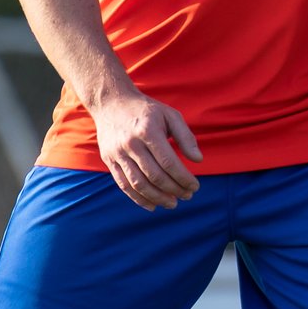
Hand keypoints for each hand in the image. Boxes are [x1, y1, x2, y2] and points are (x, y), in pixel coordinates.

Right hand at [90, 87, 202, 210]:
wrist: (111, 103)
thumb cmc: (147, 110)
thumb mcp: (170, 115)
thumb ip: (186, 137)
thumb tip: (198, 160)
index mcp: (148, 130)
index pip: (169, 162)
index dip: (183, 178)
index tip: (195, 186)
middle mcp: (131, 143)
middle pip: (155, 175)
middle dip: (174, 190)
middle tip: (187, 195)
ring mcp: (117, 153)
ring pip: (138, 184)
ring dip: (158, 198)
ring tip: (172, 204)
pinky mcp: (109, 160)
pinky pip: (124, 185)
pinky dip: (138, 199)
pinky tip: (152, 205)